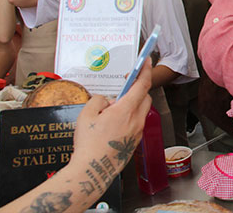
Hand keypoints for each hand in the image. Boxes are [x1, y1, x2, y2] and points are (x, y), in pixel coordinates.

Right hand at [70, 59, 152, 173]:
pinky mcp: (134, 142)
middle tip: (125, 85)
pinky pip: (137, 123)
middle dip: (138, 88)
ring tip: (113, 108)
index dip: (145, 70)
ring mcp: (137, 132)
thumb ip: (98, 100)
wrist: (93, 171)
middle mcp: (136, 120)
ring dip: (133, 104)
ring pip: (141, 111)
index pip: (142, 85)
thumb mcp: (86, 115)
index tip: (147, 61)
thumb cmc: (89, 145)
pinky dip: (130, 117)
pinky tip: (113, 123)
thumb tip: (107, 100)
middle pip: (145, 97)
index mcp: (125, 110)